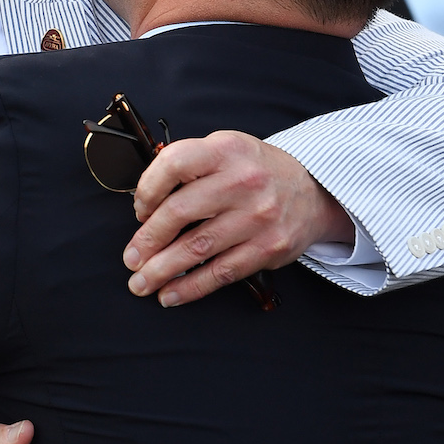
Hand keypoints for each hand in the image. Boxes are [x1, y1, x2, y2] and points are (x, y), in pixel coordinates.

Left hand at [122, 131, 352, 307]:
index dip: (148, 189)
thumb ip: (188, 166)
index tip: (139, 210)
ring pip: (198, 247)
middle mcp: (243, 181)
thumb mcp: (225, 149)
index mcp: (225, 150)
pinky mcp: (268, 248)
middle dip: (148, 240)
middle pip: (180, 212)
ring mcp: (258, 216)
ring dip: (162, 270)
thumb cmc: (255, 171)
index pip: (174, 164)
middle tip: (130, 258)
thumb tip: (145, 203)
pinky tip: (171, 294)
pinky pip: (221, 272)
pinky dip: (191, 287)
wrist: (313, 192)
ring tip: (141, 282)